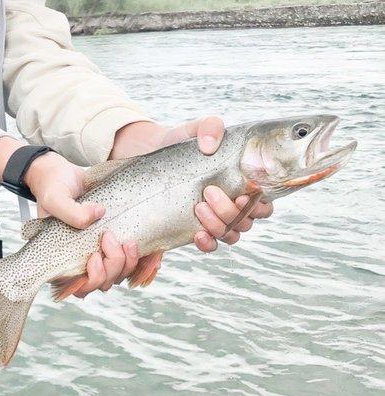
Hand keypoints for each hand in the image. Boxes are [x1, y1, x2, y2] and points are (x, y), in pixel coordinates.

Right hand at [0, 137, 129, 296]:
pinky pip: (135, 260)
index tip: (93, 256)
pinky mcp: (117, 242)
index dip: (92, 280)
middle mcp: (84, 262)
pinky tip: (152, 254)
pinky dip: (144, 260)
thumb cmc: (54, 189)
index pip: (81, 288)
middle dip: (113, 266)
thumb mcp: (56, 198)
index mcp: (63, 261)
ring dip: (128, 262)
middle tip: (108, 237)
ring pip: (121, 273)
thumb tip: (98, 215)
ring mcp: (102, 253)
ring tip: (128, 241)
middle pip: (105, 282)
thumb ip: (70, 211)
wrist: (65, 175)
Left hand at [84, 117, 273, 296]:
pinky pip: (211, 245)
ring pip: (231, 234)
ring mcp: (216, 218)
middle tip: (209, 192)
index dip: (260, 205)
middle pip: (247, 221)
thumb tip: (210, 146)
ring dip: (218, 225)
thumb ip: (210, 127)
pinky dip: (208, 243)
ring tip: (198, 207)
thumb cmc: (182, 143)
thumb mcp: (196, 129)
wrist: (154, 156)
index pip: (264, 202)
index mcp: (242, 183)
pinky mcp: (197, 228)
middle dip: (231, 211)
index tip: (242, 194)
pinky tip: (197, 234)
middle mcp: (233, 204)